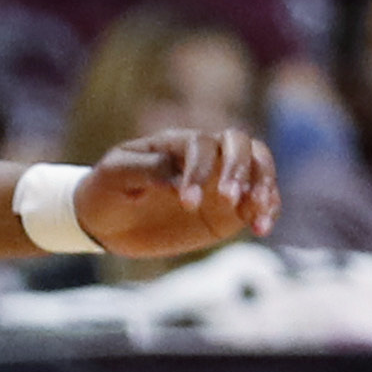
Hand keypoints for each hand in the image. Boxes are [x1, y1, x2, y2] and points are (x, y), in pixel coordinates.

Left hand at [81, 129, 278, 261]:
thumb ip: (144, 170)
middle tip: (229, 200)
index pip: (202, 144)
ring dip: (264, 187)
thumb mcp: (113, 176)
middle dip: (241, 171)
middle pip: (242, 145)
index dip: (200, 170)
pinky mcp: (229, 207)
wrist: (104, 220)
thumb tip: (177, 179)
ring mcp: (220, 180)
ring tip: (257, 215)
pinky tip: (262, 228)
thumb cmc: (105, 190)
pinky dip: (268, 210)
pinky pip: (260, 200)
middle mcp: (205, 156)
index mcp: (175, 143)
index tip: (185, 202)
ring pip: (260, 167)